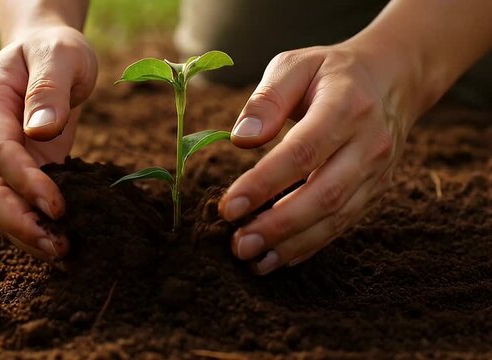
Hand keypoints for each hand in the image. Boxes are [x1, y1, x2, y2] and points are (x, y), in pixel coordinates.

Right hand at [0, 26, 96, 266]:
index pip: (0, 153)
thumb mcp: (59, 55)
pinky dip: (36, 227)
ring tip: (63, 254)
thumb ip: (49, 89)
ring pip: (0, 207)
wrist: (48, 56)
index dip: (26, 183)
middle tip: (59, 248)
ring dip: (27, 234)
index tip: (58, 207)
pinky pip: (19, 206)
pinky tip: (61, 244)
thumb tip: (40, 131)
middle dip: (21, 224)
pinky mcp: (18, 173)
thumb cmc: (55, 51)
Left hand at [219, 44, 412, 274]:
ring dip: (292, 243)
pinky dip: (310, 244)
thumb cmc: (331, 73)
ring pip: (336, 217)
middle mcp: (368, 144)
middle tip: (238, 245)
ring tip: (253, 261)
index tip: (228, 207)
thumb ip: (267, 99)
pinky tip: (279, 257)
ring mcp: (377, 171)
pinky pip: (344, 224)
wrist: (392, 79)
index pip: (303, 152)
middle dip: (278, 226)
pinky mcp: (377, 190)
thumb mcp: (296, 65)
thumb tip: (240, 139)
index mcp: (346, 106)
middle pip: (324, 194)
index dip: (264, 183)